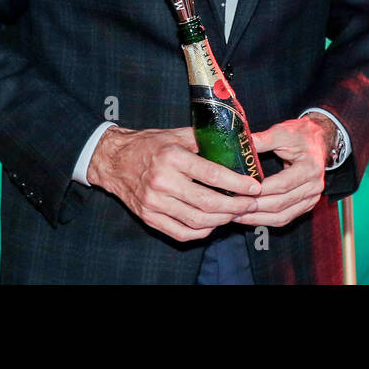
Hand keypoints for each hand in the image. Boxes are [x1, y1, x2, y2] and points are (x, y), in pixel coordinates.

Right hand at [87, 126, 261, 242]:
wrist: (114, 160)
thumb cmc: (149, 145)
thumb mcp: (176, 135)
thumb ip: (204, 140)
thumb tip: (235, 145)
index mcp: (172, 158)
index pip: (212, 175)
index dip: (237, 183)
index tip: (254, 186)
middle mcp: (162, 182)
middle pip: (207, 202)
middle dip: (235, 206)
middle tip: (251, 203)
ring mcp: (154, 203)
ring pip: (196, 220)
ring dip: (222, 220)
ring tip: (236, 213)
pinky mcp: (149, 218)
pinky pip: (180, 232)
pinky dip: (201, 231)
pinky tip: (213, 223)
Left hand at [233, 117, 329, 227]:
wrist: (319, 139)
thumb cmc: (301, 135)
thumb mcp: (282, 132)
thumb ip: (262, 140)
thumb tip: (241, 146)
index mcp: (309, 168)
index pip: (282, 184)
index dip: (259, 190)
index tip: (238, 191)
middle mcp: (314, 186)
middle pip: (281, 203)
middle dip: (254, 207)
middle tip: (232, 206)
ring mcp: (312, 198)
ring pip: (282, 216)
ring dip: (258, 218)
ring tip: (237, 215)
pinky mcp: (306, 205)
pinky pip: (285, 218)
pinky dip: (267, 220)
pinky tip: (250, 217)